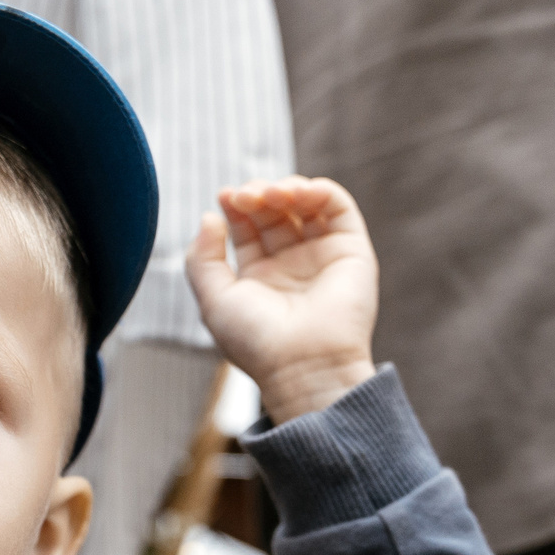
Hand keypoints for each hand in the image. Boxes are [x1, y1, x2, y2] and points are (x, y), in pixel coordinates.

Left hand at [186, 177, 378, 422]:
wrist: (304, 366)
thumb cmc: (257, 342)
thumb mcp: (214, 300)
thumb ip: (202, 258)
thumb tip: (210, 216)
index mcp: (260, 276)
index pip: (247, 225)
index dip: (236, 204)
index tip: (226, 197)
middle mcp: (292, 264)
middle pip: (275, 210)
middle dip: (259, 193)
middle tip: (247, 197)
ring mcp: (322, 255)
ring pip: (307, 204)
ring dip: (287, 188)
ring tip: (272, 195)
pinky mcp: (351, 250)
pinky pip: (339, 208)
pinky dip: (320, 190)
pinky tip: (300, 193)